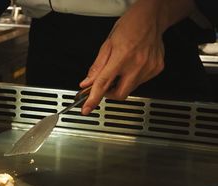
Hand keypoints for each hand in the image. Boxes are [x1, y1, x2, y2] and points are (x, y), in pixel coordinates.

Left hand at [79, 0, 185, 114]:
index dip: (93, 99)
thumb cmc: (130, 26)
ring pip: (131, 89)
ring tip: (122, 67)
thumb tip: (87, 82)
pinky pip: (141, 82)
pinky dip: (133, 78)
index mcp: (121, 57)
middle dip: (110, 93)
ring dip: (122, 84)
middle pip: (120, 94)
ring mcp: (149, 68)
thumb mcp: (107, 44)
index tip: (87, 109)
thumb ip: (97, 67)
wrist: (152, 17)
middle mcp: (137, 65)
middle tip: (106, 84)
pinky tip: (134, 65)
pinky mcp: (157, 69)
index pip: (103, 83)